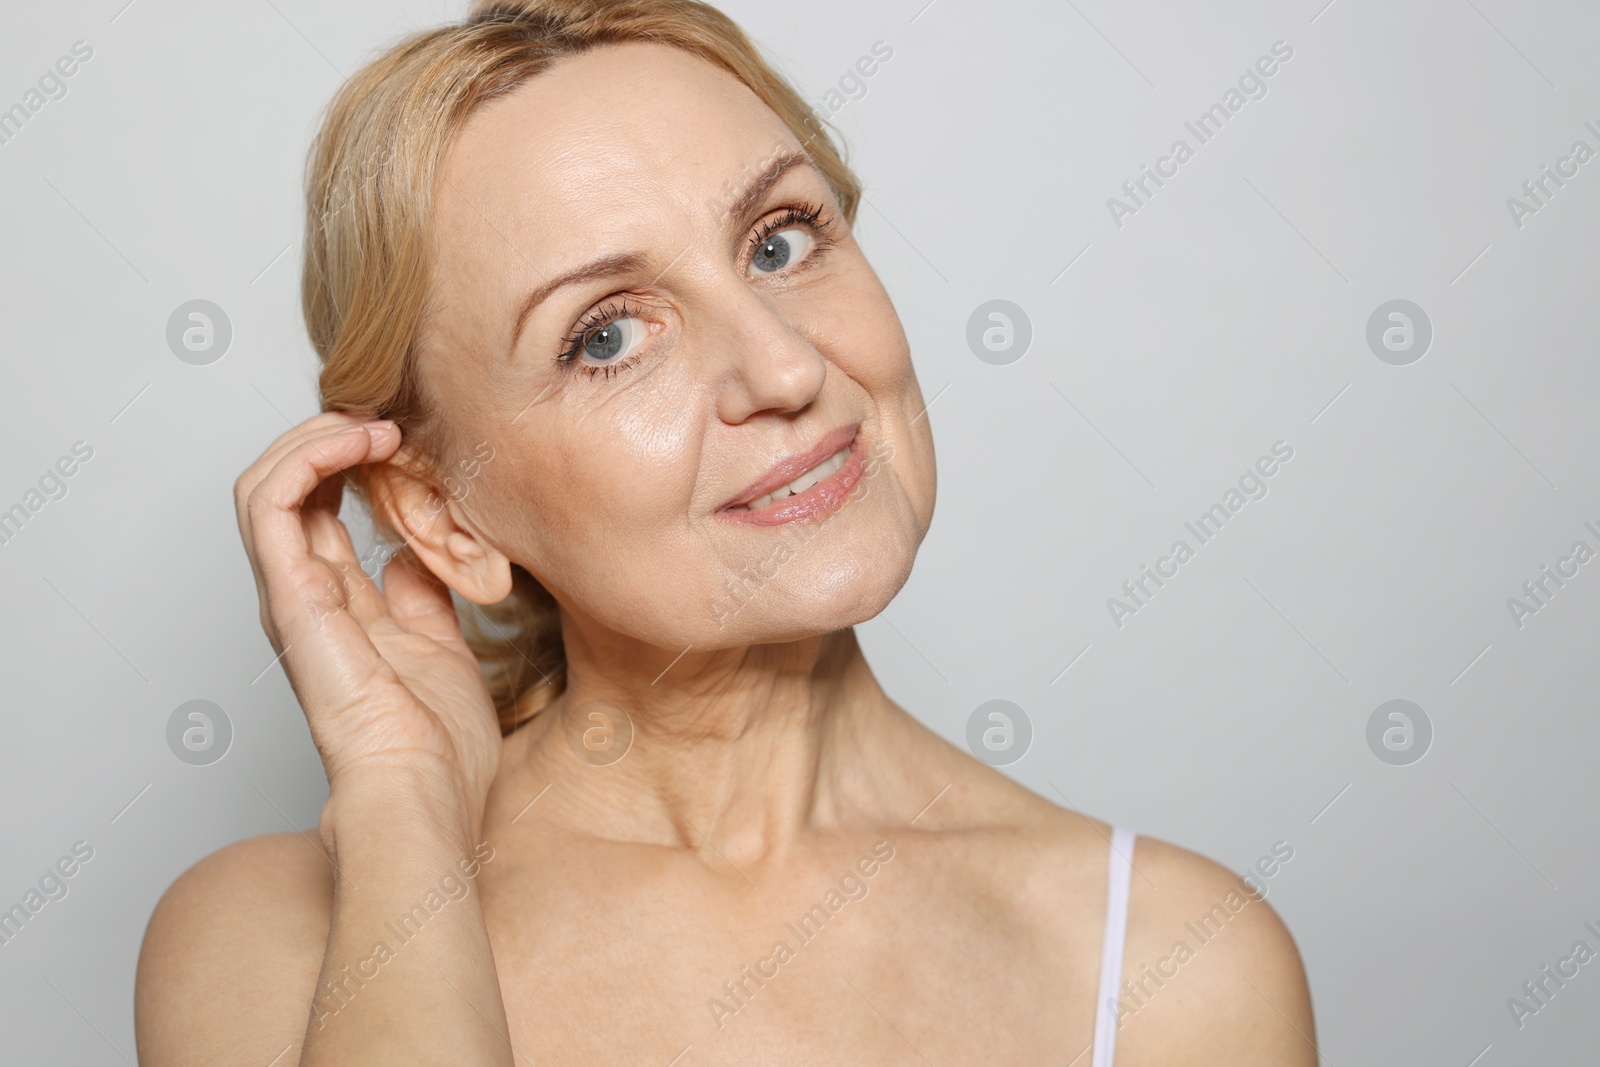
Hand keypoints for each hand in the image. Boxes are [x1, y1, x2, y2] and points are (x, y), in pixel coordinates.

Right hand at [233, 412, 501, 835]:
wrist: (425, 794)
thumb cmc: (439, 748)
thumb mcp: (443, 650)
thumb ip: (424, 602)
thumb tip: (419, 558)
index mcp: (338, 608)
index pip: (321, 509)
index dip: (354, 461)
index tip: (409, 439)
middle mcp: (303, 598)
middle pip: (290, 487)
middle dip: (332, 435)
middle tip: (389, 417)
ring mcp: (290, 597)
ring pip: (266, 482)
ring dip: (316, 436)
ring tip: (376, 423)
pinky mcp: (289, 597)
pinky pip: (270, 503)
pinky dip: (308, 456)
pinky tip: (362, 443)